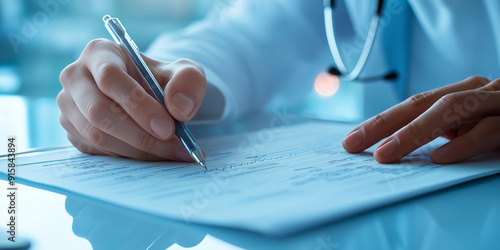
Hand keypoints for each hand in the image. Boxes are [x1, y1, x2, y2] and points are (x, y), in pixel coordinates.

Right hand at [57, 39, 206, 160]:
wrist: (149, 96)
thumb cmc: (162, 80)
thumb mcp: (184, 72)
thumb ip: (189, 82)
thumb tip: (179, 108)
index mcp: (100, 53)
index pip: (110, 78)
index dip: (138, 106)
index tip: (168, 127)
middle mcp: (75, 77)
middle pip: (100, 111)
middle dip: (141, 135)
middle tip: (173, 145)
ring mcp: (69, 106)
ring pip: (97, 135)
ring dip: (137, 150)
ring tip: (170, 152)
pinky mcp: (71, 131)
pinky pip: (96, 150)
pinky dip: (128, 157)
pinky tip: (152, 154)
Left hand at [343, 76, 499, 163]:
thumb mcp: (471, 125)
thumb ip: (443, 131)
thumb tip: (398, 148)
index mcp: (462, 93)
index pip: (412, 105)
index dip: (380, 121)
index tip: (351, 141)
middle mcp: (478, 92)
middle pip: (423, 104)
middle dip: (384, 124)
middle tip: (353, 144)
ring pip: (452, 110)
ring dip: (415, 132)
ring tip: (386, 153)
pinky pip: (491, 130)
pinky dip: (465, 143)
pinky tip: (440, 158)